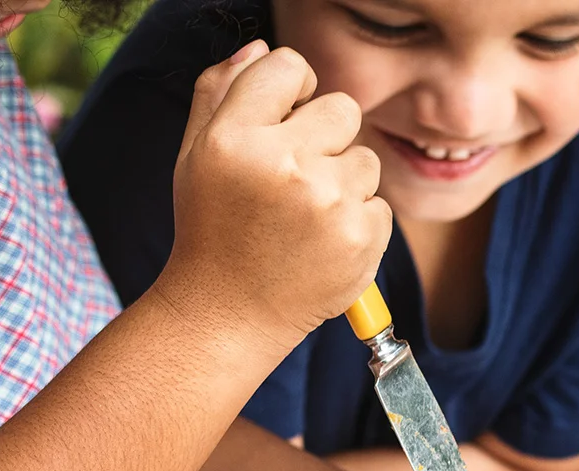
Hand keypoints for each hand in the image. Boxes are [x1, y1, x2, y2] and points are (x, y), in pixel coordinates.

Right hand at [161, 41, 392, 351]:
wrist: (230, 313)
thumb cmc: (213, 228)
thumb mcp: (197, 153)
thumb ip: (221, 91)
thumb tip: (261, 49)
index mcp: (236, 135)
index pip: (290, 65)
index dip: (293, 90)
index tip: (285, 121)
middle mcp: (284, 163)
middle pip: (342, 108)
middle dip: (326, 136)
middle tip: (298, 177)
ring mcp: (327, 203)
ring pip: (366, 159)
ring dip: (344, 183)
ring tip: (307, 217)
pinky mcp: (360, 239)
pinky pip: (381, 205)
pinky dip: (359, 223)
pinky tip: (324, 244)